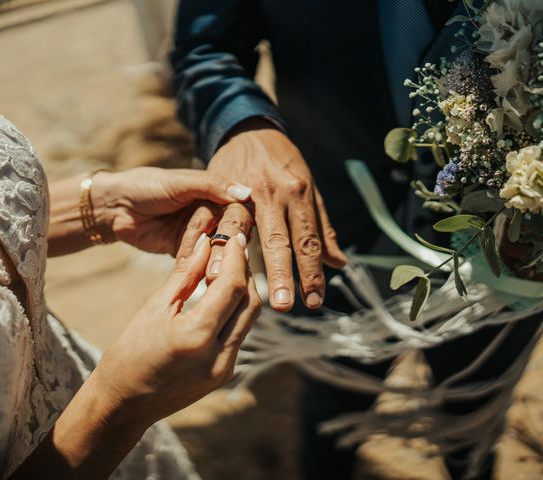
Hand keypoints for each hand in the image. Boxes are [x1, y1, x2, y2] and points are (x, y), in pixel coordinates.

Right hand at [91, 232, 260, 424]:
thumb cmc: (129, 354)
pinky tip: (222, 296)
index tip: (234, 237)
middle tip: (235, 249)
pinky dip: (235, 311)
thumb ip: (185, 274)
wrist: (123, 405)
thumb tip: (206, 243)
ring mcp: (224, 369)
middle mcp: (217, 356)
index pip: (232, 287)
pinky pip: (239, 335)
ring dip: (243, 291)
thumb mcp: (153, 308)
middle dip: (246, 272)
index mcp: (195, 337)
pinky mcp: (224, 374)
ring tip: (228, 268)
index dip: (237, 258)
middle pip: (250, 303)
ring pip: (249, 319)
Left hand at [92, 167, 251, 254]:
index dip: (239, 220)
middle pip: (227, 230)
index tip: (240, 232)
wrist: (114, 207)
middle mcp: (209, 213)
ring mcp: (197, 233)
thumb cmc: (146, 186)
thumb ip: (212, 186)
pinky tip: (202, 274)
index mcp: (212, 192)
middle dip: (224, 242)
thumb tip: (246, 193)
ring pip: (214, 247)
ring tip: (211, 269)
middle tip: (223, 253)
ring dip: (212, 257)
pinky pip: (197, 260)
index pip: (237, 207)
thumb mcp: (180, 182)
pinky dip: (199, 265)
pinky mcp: (184, 251)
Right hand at [177, 118, 346, 311]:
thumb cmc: (283, 164)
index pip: (308, 240)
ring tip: (234, 288)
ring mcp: (243, 189)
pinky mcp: (218, 187)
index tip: (314, 301)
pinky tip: (204, 265)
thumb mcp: (309, 189)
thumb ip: (321, 227)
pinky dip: (208, 242)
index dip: (311, 272)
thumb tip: (339, 263)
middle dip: (281, 274)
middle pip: (278, 239)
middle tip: (283, 305)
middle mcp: (273, 192)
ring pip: (240, 229)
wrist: (249, 130)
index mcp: (299, 194)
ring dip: (237, 261)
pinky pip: (212, 218)